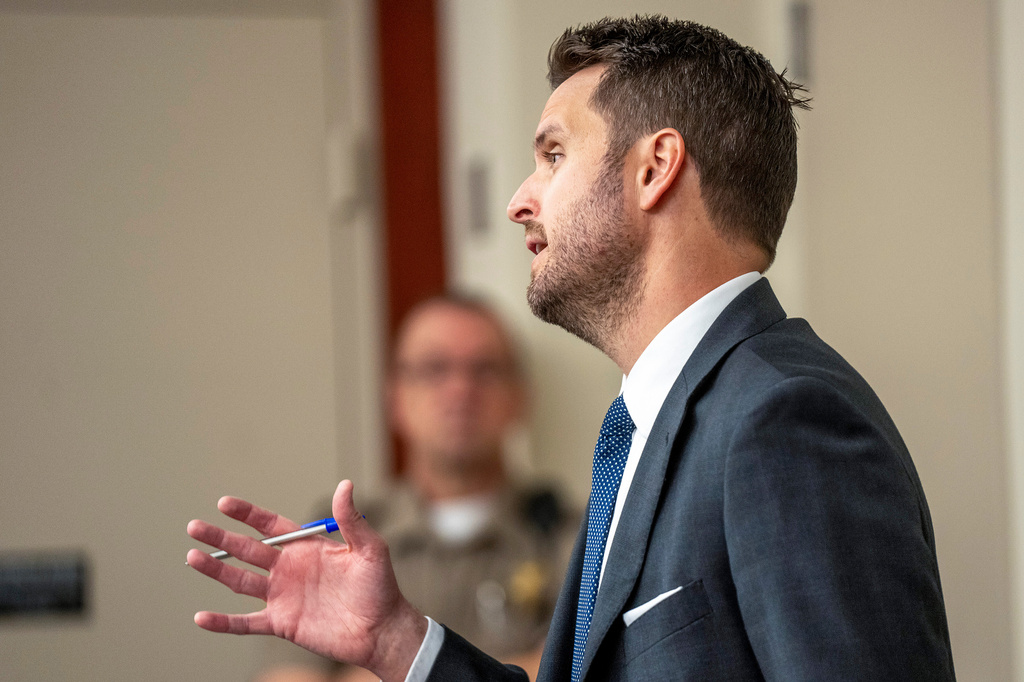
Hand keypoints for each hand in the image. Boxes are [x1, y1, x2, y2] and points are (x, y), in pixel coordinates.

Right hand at [186, 480, 426, 681]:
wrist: (382, 630)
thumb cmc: (380, 588)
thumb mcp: (369, 549)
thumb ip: (351, 519)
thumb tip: (344, 484)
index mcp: (307, 548)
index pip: (270, 526)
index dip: (247, 515)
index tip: (224, 503)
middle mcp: (289, 570)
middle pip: (247, 550)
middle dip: (221, 537)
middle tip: (194, 526)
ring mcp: (283, 597)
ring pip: (240, 581)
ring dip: (216, 570)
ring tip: (191, 556)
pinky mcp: (282, 623)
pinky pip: (246, 623)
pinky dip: (223, 622)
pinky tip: (201, 617)